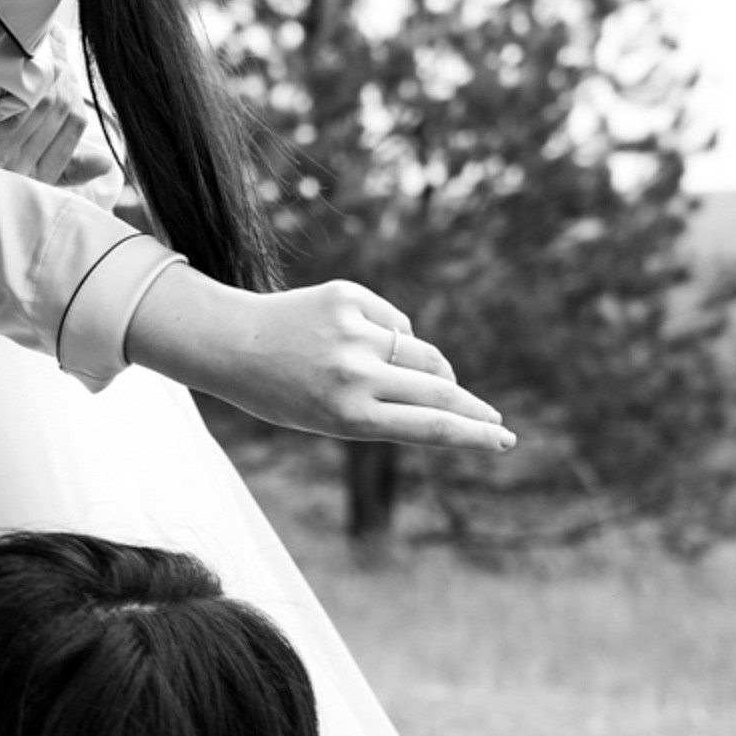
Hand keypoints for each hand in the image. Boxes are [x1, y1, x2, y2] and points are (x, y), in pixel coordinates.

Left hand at [126, 266, 514, 450]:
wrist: (232, 344)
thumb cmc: (283, 392)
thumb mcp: (332, 418)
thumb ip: (388, 407)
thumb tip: (448, 381)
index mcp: (348, 417)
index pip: (431, 426)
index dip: (475, 434)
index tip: (504, 438)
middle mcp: (355, 375)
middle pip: (440, 390)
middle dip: (474, 407)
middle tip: (497, 420)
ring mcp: (353, 333)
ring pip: (422, 353)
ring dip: (431, 371)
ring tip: (417, 384)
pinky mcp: (349, 297)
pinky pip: (395, 324)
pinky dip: (392, 337)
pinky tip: (363, 344)